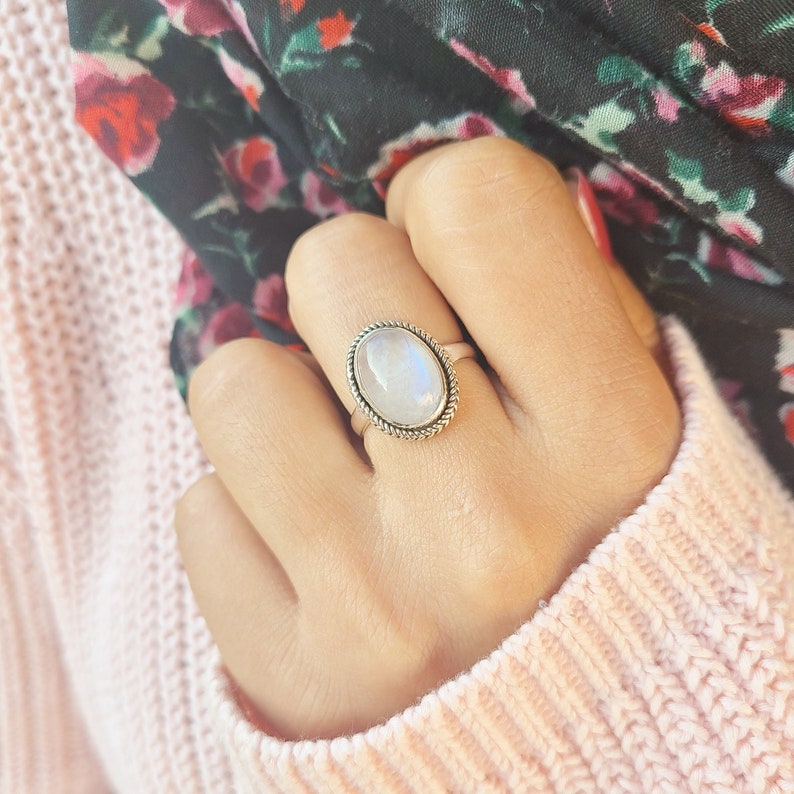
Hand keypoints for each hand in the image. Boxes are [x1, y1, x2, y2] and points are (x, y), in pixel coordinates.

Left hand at [175, 137, 680, 740]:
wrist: (558, 723)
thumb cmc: (593, 542)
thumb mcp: (629, 416)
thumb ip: (565, 296)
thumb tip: (447, 195)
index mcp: (613, 439)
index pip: (473, 203)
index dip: (444, 205)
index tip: (446, 259)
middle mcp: (495, 525)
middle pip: (334, 263)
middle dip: (355, 295)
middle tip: (394, 362)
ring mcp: (381, 602)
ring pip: (237, 379)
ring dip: (285, 401)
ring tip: (347, 460)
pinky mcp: (291, 669)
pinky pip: (202, 509)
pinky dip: (250, 512)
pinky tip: (317, 552)